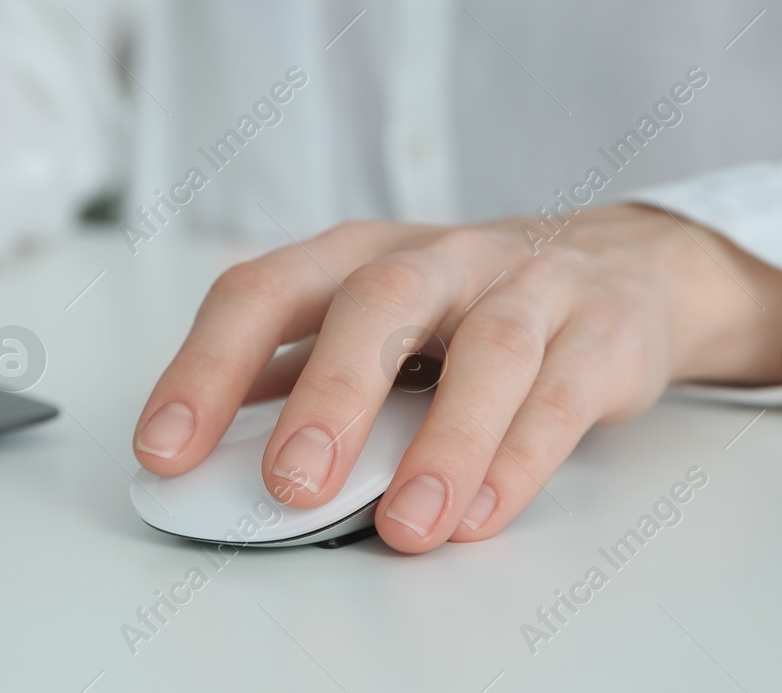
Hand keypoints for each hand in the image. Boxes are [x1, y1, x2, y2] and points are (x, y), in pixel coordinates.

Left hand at [132, 206, 781, 553]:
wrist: (618, 265)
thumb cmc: (465, 303)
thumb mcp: (372, 318)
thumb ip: (296, 373)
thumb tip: (202, 451)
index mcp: (356, 255)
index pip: (264, 292)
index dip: (207, 366)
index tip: (163, 448)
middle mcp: (436, 259)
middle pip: (377, 304)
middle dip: (329, 394)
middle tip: (290, 484)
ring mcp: (524, 287)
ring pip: (489, 349)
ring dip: (444, 441)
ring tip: (406, 525)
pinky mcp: (600, 332)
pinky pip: (561, 394)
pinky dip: (520, 458)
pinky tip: (480, 514)